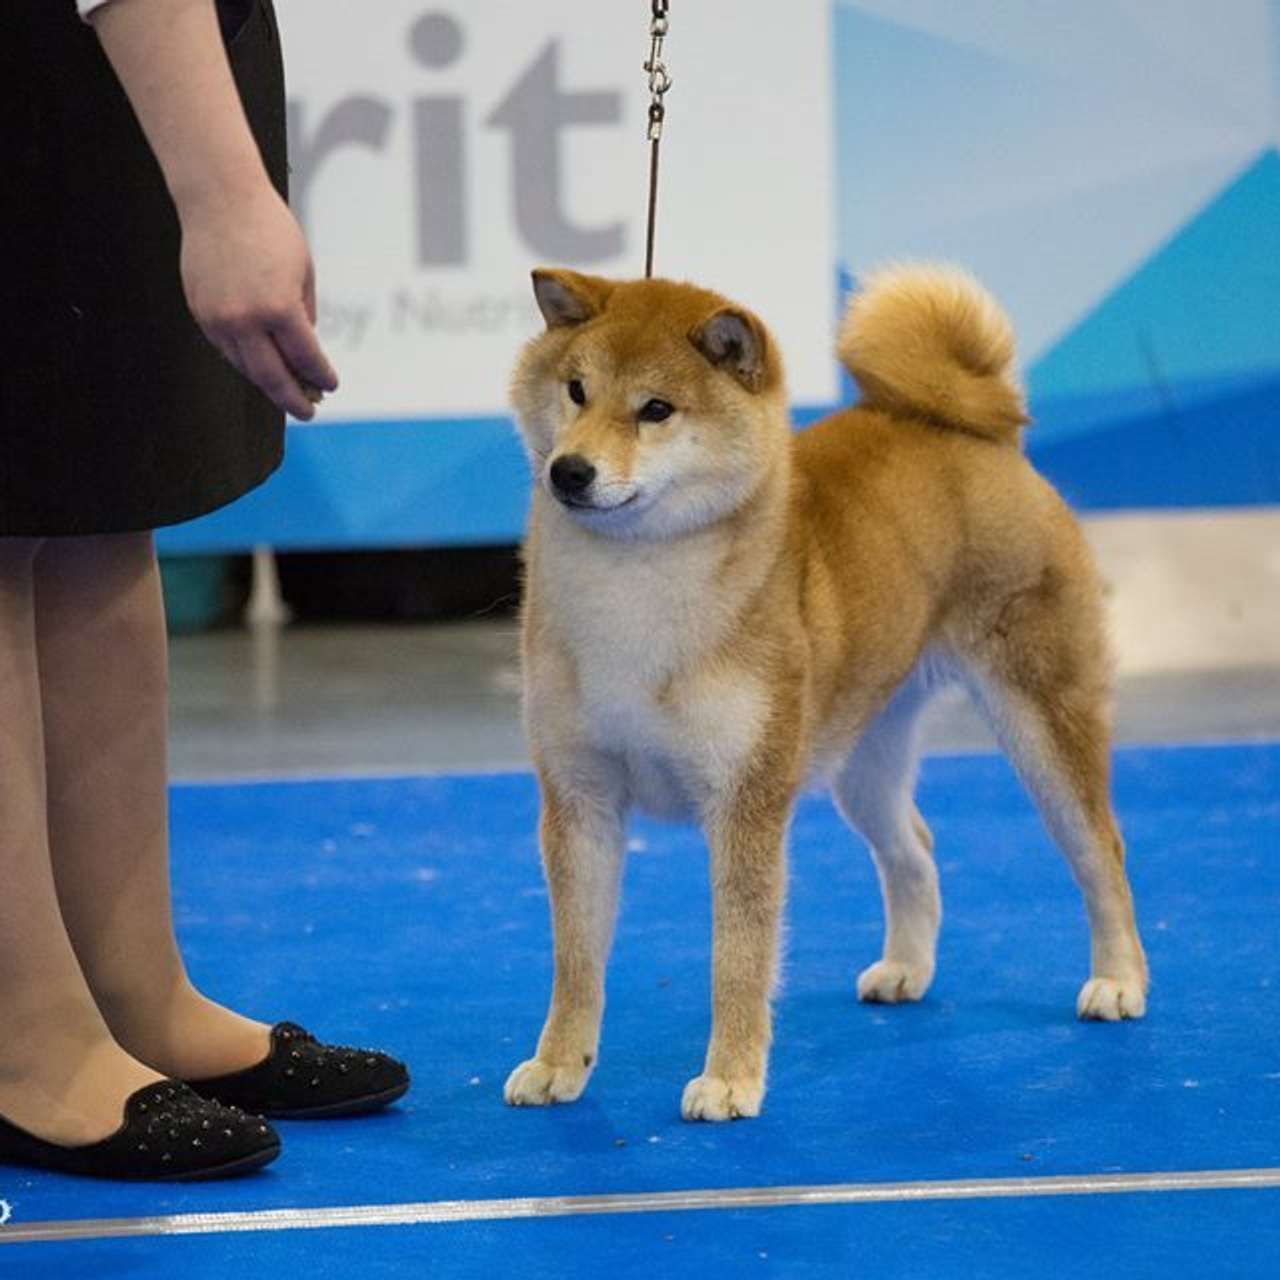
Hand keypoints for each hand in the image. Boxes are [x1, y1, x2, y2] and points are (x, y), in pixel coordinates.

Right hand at [178, 181, 338, 420]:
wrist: (219, 198)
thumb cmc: (269, 230)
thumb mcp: (303, 273)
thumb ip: (305, 315)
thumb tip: (304, 351)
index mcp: (279, 309)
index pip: (305, 359)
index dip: (321, 376)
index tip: (330, 385)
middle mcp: (246, 320)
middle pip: (272, 377)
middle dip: (293, 399)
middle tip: (308, 411)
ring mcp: (219, 319)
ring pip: (246, 368)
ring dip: (268, 383)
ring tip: (286, 392)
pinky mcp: (201, 313)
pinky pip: (226, 350)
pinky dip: (245, 362)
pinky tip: (260, 365)